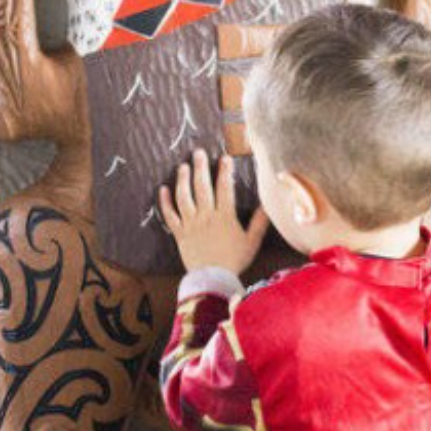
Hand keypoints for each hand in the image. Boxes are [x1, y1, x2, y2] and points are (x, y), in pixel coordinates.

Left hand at [159, 149, 270, 273]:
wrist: (213, 279)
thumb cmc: (235, 260)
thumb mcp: (252, 242)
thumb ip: (260, 222)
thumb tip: (267, 205)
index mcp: (225, 217)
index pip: (225, 188)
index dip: (225, 171)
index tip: (225, 158)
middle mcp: (206, 216)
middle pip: (202, 187)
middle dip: (200, 168)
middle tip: (198, 152)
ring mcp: (191, 224)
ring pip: (184, 197)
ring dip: (183, 180)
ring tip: (183, 166)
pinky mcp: (179, 233)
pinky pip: (169, 215)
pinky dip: (165, 202)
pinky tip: (163, 189)